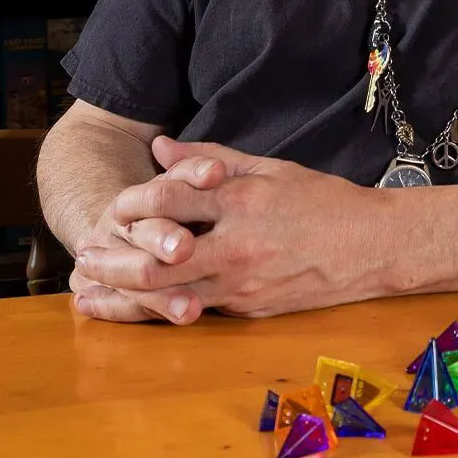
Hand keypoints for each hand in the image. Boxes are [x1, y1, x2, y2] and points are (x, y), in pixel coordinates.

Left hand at [71, 137, 392, 318]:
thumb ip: (211, 156)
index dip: (133, 202)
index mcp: (242, 202)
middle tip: (82, 259)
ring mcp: (242, 285)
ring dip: (122, 298)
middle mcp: (237, 246)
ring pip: (168, 297)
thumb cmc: (326, 202)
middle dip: (111, 263)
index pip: (168, 199)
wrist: (375, 248)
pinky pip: (196, 310)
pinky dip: (160, 310)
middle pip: (155, 261)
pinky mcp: (249, 311)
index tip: (113, 207)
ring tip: (89, 294)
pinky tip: (134, 310)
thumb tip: (160, 145)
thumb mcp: (271, 168)